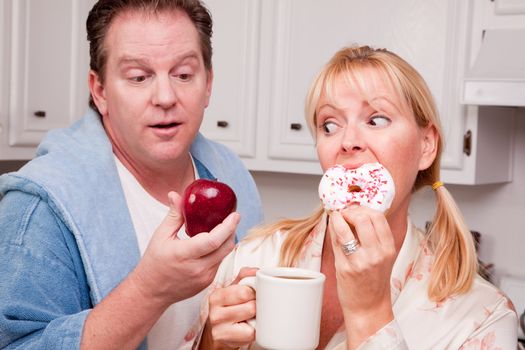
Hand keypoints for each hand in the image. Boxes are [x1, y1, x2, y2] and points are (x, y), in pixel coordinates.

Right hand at [132, 191, 238, 306]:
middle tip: (232, 217)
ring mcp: (204, 277)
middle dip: (232, 230)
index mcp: (184, 255)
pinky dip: (219, 251)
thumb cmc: (154, 263)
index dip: (228, 227)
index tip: (235, 215)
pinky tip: (213, 243)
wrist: (151, 292)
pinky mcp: (208, 282)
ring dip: (226, 240)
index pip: (213, 241)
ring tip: (223, 227)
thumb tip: (177, 195)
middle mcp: (197, 268)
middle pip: (226, 247)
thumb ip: (174, 215)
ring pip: (225, 255)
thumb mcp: (161, 236)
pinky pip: (219, 262)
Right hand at [207, 267, 257, 347]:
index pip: (244, 291)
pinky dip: (254, 331)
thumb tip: (255, 271)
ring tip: (249, 317)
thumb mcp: (234, 289)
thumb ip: (245, 276)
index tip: (253, 295)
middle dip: (256, 305)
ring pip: (251, 318)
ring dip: (256, 318)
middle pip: (250, 306)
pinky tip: (247, 328)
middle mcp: (214, 312)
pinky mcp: (225, 339)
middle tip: (252, 307)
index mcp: (217, 296)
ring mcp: (218, 328)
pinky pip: (251, 333)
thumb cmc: (229, 309)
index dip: (254, 293)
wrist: (219, 332)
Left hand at [328, 206, 395, 320]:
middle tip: (344, 213)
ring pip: (345, 228)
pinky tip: (333, 229)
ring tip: (336, 218)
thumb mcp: (382, 257)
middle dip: (350, 211)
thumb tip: (356, 212)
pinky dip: (332, 231)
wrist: (369, 307)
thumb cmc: (374, 281)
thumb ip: (374, 236)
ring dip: (337, 218)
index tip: (356, 209)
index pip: (378, 217)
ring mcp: (360, 262)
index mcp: (388, 249)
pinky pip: (335, 242)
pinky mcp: (344, 268)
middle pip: (363, 219)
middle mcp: (377, 255)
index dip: (364, 209)